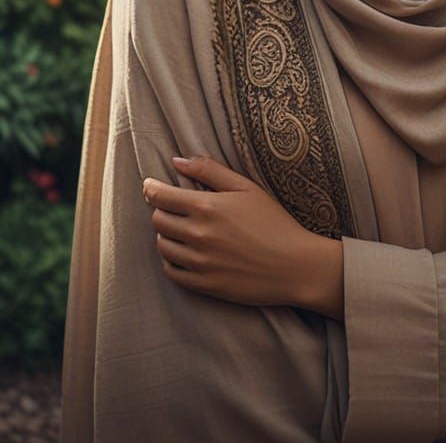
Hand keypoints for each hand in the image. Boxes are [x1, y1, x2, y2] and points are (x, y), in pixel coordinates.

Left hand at [142, 155, 343, 317]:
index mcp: (207, 207)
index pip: (161, 196)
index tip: (150, 186)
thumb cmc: (274, 222)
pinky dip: (171, 260)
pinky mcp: (203, 285)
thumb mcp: (247, 188)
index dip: (151, 189)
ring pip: (162, 246)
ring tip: (181, 229)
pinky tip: (185, 253)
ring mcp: (199, 262)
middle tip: (173, 207)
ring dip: (166, 235)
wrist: (295, 265)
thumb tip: (177, 161)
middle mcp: (198, 235)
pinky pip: (171, 272)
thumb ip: (210, 170)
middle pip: (158, 220)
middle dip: (161, 210)